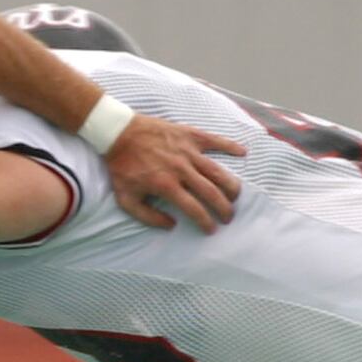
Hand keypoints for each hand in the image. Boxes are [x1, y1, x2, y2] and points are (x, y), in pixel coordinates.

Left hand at [106, 114, 245, 232]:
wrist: (117, 132)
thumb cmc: (122, 166)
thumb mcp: (125, 198)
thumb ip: (147, 216)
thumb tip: (171, 225)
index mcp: (166, 185)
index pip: (194, 209)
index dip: (205, 222)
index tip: (211, 229)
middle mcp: (181, 169)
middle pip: (211, 192)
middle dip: (224, 208)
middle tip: (228, 217)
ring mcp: (187, 151)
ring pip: (217, 170)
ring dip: (231, 185)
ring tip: (237, 195)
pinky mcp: (189, 135)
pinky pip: (215, 140)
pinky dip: (230, 146)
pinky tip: (243, 152)